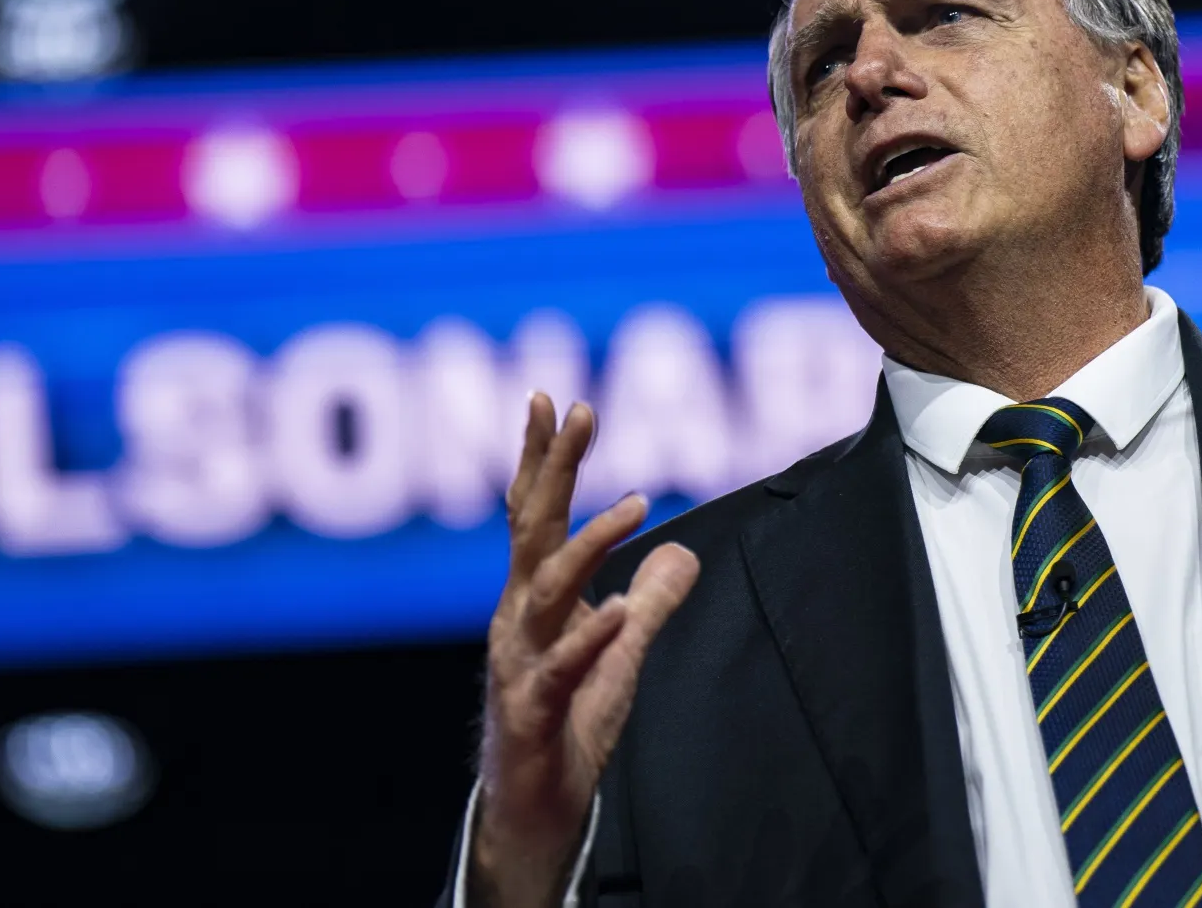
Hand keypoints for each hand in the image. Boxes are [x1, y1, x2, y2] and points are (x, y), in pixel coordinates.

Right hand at [469, 394, 700, 907]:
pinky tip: (617, 610)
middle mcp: (518, 615)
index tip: (550, 398)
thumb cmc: (571, 721)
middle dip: (553, 466)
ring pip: (547, 588)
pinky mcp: (533, 708)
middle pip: (531, 527)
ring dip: (589, 543)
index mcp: (534, 595)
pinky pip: (560, 666)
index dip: (541, 456)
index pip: (532, 512)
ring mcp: (521, 660)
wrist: (538, 804)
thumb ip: (650, 600)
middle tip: (577, 409)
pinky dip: (589, 636)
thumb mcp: (623, 651)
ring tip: (635, 505)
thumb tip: (683, 552)